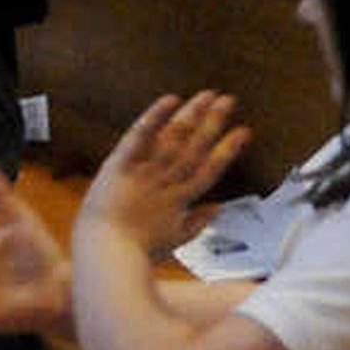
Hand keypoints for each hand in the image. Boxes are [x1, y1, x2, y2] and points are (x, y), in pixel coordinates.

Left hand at [78, 93, 251, 255]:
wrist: (106, 254)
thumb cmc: (136, 253)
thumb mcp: (173, 241)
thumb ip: (197, 223)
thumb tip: (219, 207)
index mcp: (181, 199)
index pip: (210, 169)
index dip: (228, 149)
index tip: (244, 131)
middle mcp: (167, 181)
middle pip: (195, 147)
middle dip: (214, 122)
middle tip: (229, 100)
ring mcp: (145, 172)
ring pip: (174, 138)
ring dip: (193, 114)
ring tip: (208, 95)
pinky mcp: (121, 165)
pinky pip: (140, 137)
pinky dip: (155, 117)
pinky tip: (171, 99)